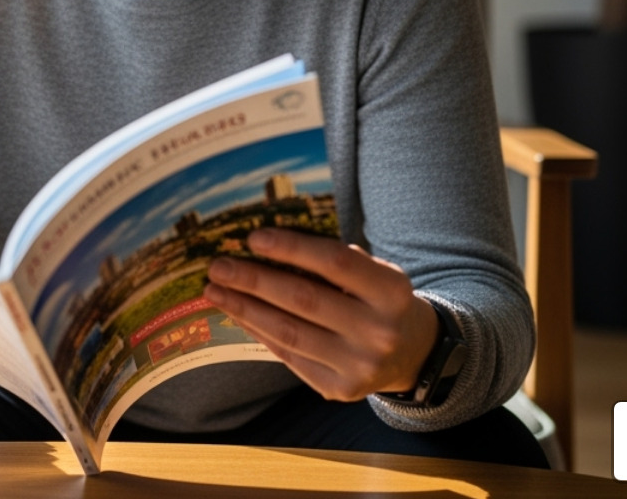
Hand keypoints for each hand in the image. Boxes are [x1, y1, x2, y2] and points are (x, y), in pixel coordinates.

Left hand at [203, 228, 439, 401]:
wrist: (412, 353)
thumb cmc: (379, 300)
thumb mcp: (375, 273)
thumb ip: (333, 260)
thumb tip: (266, 244)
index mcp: (391, 291)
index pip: (335, 262)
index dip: (292, 248)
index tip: (253, 238)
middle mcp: (378, 330)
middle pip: (304, 300)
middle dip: (254, 281)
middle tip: (218, 267)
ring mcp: (359, 364)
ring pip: (290, 333)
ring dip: (245, 309)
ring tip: (215, 291)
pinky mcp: (340, 388)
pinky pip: (289, 356)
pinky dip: (259, 332)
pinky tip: (238, 314)